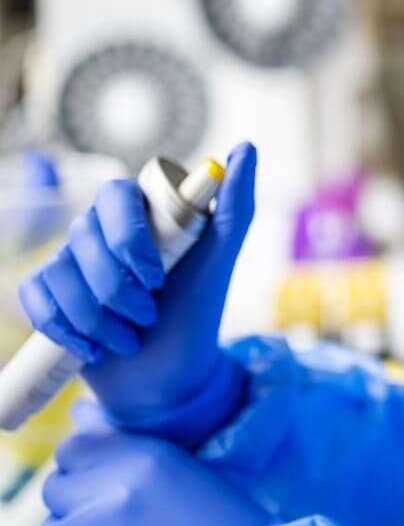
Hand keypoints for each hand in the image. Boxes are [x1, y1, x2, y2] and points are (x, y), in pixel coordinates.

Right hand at [19, 143, 256, 439]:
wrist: (169, 377)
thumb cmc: (197, 313)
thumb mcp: (221, 260)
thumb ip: (236, 205)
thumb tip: (246, 148)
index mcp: (140, 213)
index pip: (115, 195)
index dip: (129, 237)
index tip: (158, 276)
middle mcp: (101, 230)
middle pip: (84, 238)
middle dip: (117, 288)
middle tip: (149, 315)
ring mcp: (70, 261)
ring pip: (60, 274)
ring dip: (98, 318)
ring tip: (130, 338)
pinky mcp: (48, 294)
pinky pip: (36, 298)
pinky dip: (66, 329)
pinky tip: (94, 349)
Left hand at [40, 403, 269, 525]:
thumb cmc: (219, 525)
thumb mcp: (183, 470)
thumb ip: (130, 444)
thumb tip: (82, 414)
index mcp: (151, 450)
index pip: (88, 433)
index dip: (93, 451)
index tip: (105, 466)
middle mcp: (120, 474)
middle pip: (66, 459)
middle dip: (80, 475)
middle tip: (107, 498)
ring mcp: (96, 511)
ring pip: (53, 496)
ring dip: (71, 506)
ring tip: (105, 523)